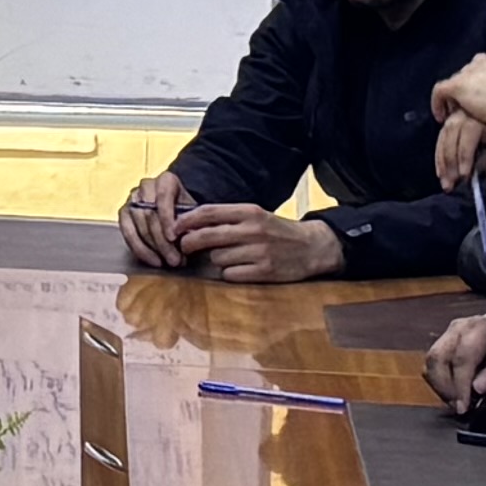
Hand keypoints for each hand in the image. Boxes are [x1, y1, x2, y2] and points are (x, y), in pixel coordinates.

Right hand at [118, 171, 189, 266]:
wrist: (178, 210)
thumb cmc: (188, 212)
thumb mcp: (195, 213)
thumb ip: (192, 223)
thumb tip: (189, 240)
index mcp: (166, 180)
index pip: (163, 197)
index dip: (167, 218)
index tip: (173, 238)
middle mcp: (146, 186)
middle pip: (149, 214)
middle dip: (162, 240)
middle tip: (174, 259)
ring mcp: (133, 199)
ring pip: (138, 225)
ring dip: (153, 247)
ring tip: (167, 262)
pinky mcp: (124, 213)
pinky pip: (127, 232)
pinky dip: (140, 249)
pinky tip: (153, 260)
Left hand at [160, 203, 343, 286]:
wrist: (311, 248)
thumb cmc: (276, 231)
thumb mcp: (255, 216)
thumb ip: (227, 218)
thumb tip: (190, 223)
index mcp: (249, 211)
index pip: (209, 212)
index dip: (186, 220)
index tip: (173, 227)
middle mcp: (253, 229)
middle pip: (207, 236)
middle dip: (189, 243)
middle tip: (183, 247)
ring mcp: (259, 251)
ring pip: (217, 258)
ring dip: (215, 260)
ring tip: (229, 257)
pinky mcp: (264, 272)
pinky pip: (230, 275)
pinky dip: (229, 273)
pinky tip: (240, 269)